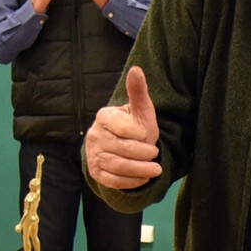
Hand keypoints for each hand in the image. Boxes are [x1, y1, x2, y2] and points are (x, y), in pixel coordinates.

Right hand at [85, 66, 160, 189]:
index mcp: (104, 117)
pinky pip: (113, 180)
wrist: (123, 148)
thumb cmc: (135, 126)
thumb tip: (136, 69)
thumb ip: (138, 92)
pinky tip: (144, 178)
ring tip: (156, 169)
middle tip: (156, 153)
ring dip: (140, 170)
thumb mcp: (140, 110)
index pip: (121, 127)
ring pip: (117, 166)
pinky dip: (131, 181)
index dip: (139, 134)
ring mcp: (93, 155)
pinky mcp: (96, 172)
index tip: (148, 134)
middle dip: (143, 153)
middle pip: (121, 148)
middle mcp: (94, 135)